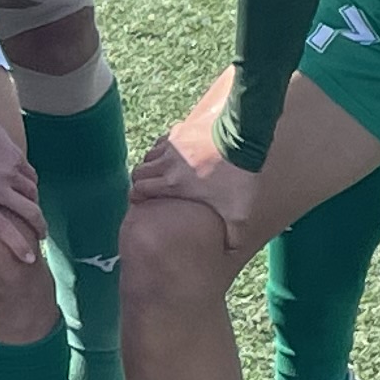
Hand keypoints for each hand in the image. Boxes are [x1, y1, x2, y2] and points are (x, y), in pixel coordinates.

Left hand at [0, 109, 44, 263]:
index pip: (4, 230)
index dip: (19, 246)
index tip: (29, 258)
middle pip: (30, 214)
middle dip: (40, 228)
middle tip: (42, 235)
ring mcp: (9, 172)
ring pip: (33, 194)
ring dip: (34, 205)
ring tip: (32, 209)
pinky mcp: (15, 155)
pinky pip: (31, 175)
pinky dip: (32, 184)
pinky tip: (28, 186)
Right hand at [128, 110, 268, 251]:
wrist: (242, 136)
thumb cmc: (238, 175)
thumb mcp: (238, 211)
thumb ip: (233, 234)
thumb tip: (232, 251)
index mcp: (172, 184)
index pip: (138, 190)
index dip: (137, 197)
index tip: (143, 203)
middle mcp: (166, 163)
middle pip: (138, 172)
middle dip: (141, 181)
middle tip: (152, 189)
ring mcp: (173, 144)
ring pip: (150, 155)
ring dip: (152, 164)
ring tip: (164, 172)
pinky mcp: (183, 129)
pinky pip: (164, 140)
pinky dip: (165, 148)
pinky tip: (179, 153)